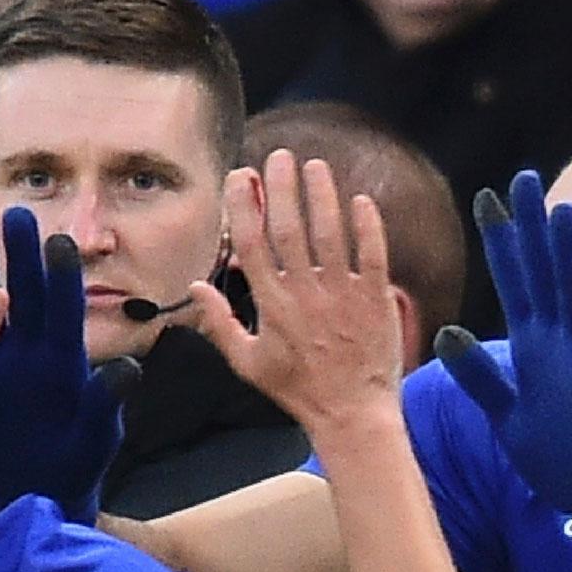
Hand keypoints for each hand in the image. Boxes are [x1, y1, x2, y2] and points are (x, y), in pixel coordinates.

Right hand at [0, 203, 138, 522]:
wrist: (35, 493)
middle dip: (17, 254)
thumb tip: (127, 370)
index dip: (59, 276)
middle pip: (23, 294)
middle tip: (12, 210)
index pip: (63, 309)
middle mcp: (30, 351)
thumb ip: (106, 404)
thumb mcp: (95, 436)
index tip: (58, 240)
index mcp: (64, 360)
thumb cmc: (76, 464)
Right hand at [190, 149, 403, 431]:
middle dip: (282, 188)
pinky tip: (360, 199)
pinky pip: (372, 254)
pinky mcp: (375, 300)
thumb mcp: (247, 363)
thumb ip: (219, 323)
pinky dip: (367, 226)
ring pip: (330, 234)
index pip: (252, 244)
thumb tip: (195, 288)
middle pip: (289, 229)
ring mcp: (342, 296)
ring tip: (315, 165)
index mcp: (272, 306)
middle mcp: (305, 295)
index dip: (244, 206)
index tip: (242, 176)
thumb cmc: (298, 389)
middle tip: (280, 157)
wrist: (351, 414)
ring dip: (321, 195)